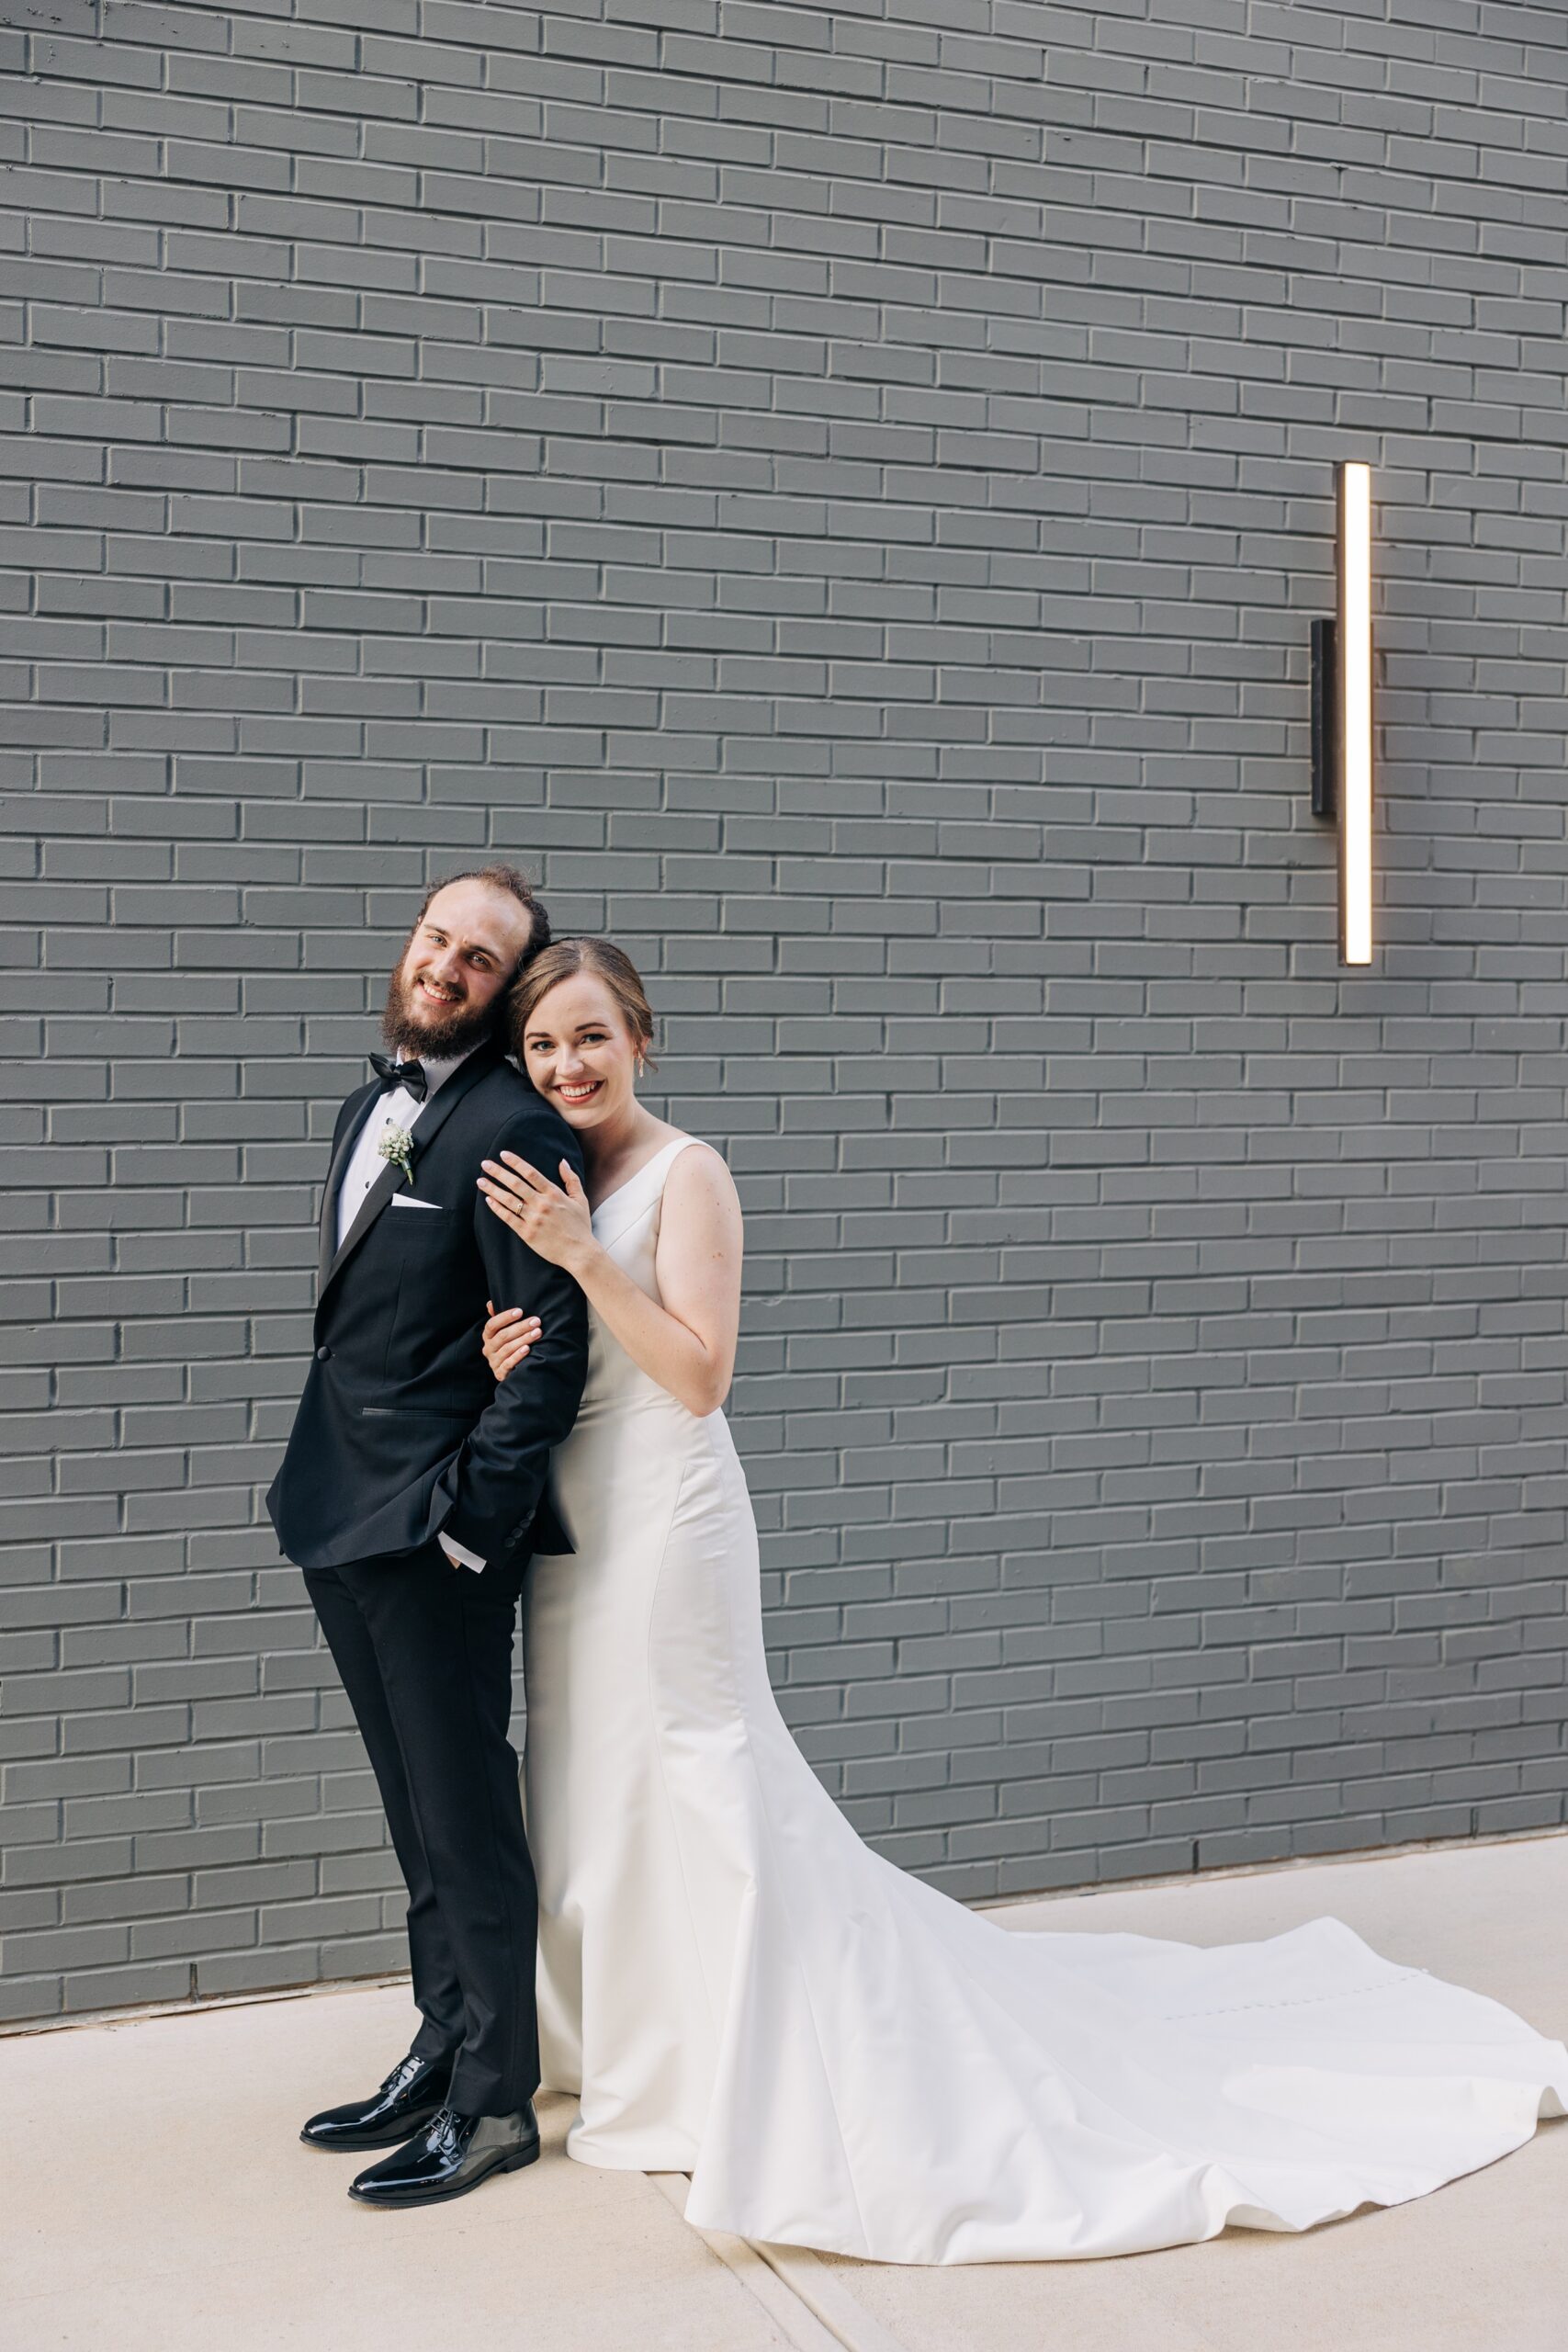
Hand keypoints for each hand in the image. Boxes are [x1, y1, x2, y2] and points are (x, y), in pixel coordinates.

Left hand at [478, 1154, 593, 1271]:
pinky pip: (508, 1218)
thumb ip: (571, 1179)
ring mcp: (533, 1219)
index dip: (515, 1162)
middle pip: (516, 1184)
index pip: (531, 1173)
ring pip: (509, 1200)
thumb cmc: (580, 1227)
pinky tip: (488, 1200)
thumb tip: (562, 1161)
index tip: (503, 1154)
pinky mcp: (527, 1233)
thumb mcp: (580, 1200)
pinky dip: (497, 1208)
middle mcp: (542, 1204)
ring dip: (492, 1189)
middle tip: (485, 1164)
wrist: (580, 1252)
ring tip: (480, 1181)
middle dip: (498, 1172)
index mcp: (554, 1194)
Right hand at [482, 1298, 542, 1381]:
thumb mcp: (504, 1331)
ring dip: (523, 1339)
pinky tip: (527, 1349)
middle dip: (521, 1327)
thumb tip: (490, 1304)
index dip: (505, 1317)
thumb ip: (499, 1318)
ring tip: (537, 1333)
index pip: (492, 1324)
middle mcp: (488, 1349)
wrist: (512, 1370)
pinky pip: (508, 1364)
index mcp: (488, 1336)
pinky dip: (518, 1356)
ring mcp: (493, 1362)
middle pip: (502, 1336)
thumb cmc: (510, 1344)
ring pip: (507, 1349)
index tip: (520, 1311)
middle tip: (536, 1321)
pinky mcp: (500, 1373)